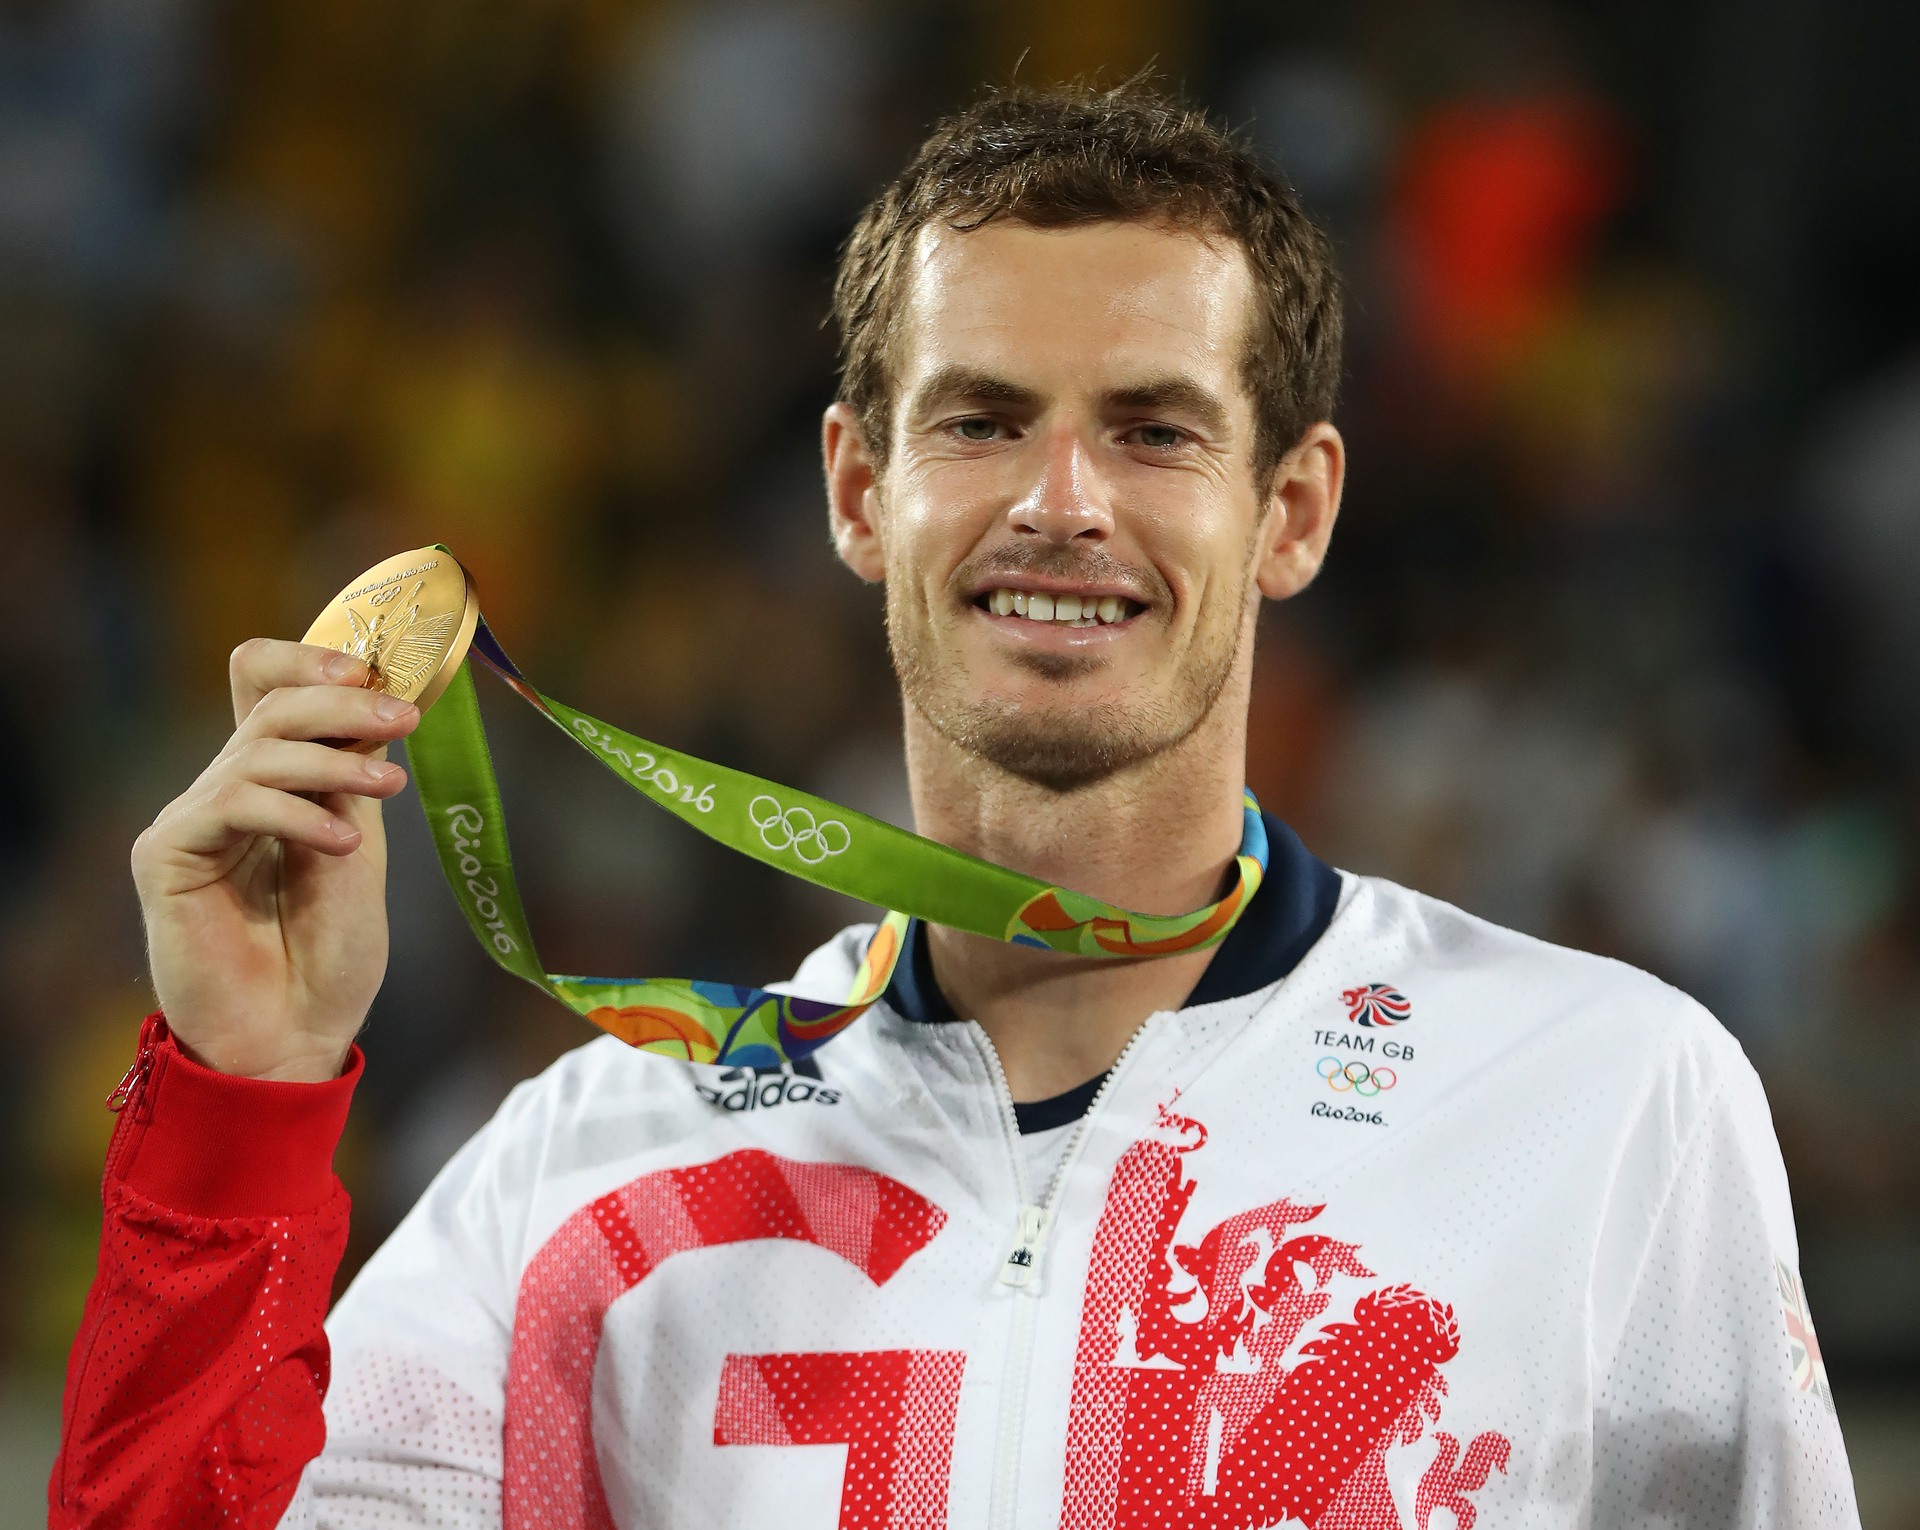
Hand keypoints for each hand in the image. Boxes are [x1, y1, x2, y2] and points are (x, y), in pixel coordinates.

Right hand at [131, 641, 422, 1079]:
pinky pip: (233, 804)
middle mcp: (226, 791)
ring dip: (334, 760)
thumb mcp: (357, 851)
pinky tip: (343, 841)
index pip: (266, 685)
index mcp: (273, 783)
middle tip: (401, 719)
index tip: (377, 672)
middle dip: (342, 703)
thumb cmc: (328, 956)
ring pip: (258, 748)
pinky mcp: (168, 856)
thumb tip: (372, 709)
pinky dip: (297, 814)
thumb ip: (352, 783)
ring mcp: (193, 820)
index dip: (311, 661)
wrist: (294, 1038)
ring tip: (387, 788)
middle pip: (270, 705)